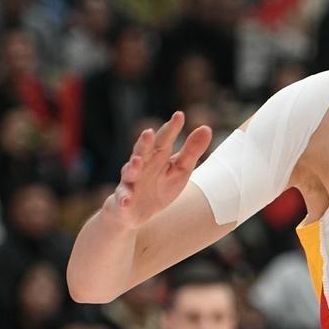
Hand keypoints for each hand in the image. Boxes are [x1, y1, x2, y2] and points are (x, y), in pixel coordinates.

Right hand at [101, 112, 212, 229]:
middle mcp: (141, 166)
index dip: (171, 128)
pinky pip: (122, 200)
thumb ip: (191, 151)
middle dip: (145, 143)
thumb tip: (206, 128)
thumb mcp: (180, 170)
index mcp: (157, 156)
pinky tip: (127, 201)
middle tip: (148, 132)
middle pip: (142, 151)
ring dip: (132, 167)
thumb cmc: (160, 187)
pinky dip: (123, 199)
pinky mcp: (122, 201)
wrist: (137, 213)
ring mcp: (130, 183)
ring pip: (129, 172)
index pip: (164, 139)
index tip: (179, 115)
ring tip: (136, 161)